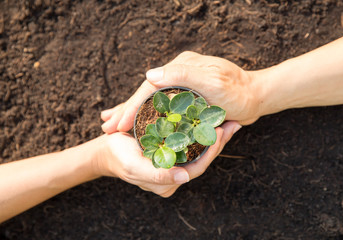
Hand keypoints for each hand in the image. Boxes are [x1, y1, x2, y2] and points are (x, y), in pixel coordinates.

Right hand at [95, 121, 239, 196]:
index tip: (221, 132)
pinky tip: (209, 115)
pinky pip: (190, 138)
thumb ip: (157, 175)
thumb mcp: (135, 167)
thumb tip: (184, 178)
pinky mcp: (172, 146)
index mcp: (170, 181)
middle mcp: (176, 172)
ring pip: (199, 147)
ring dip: (212, 132)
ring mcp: (175, 159)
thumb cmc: (119, 159)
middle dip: (217, 141)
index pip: (197, 168)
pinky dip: (200, 127)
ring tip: (227, 118)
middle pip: (202, 157)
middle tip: (232, 123)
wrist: (107, 149)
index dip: (211, 152)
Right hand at [101, 51, 260, 133]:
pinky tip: (136, 123)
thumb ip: (182, 75)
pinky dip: (147, 115)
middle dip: (125, 111)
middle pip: (145, 95)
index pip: (148, 89)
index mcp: (179, 68)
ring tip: (112, 125)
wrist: (255, 96)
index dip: (131, 107)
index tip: (116, 125)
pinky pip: (161, 106)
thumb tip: (149, 75)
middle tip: (105, 128)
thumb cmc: (238, 91)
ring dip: (131, 114)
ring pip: (150, 101)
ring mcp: (180, 85)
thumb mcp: (213, 81)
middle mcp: (177, 74)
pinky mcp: (185, 96)